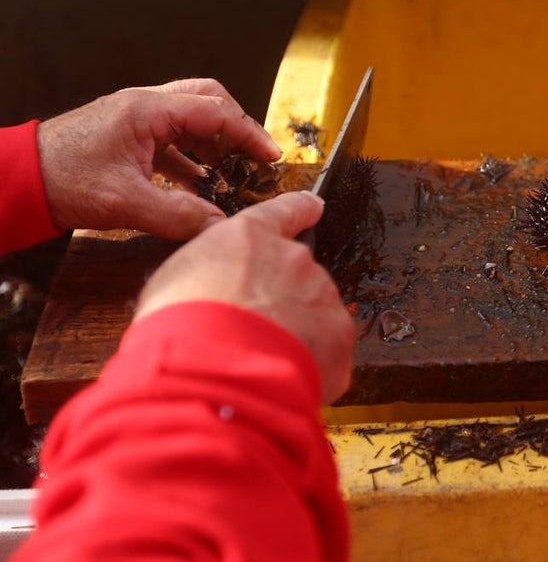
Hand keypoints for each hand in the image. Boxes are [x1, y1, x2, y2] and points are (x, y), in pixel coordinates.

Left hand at [37, 79, 282, 239]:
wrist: (18, 180)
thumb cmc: (63, 180)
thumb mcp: (125, 203)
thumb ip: (178, 215)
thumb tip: (220, 226)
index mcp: (148, 110)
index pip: (216, 113)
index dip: (249, 135)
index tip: (271, 157)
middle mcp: (144, 105)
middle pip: (208, 101)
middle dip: (236, 128)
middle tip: (255, 156)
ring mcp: (135, 118)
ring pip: (190, 117)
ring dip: (214, 142)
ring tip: (228, 173)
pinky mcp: (127, 136)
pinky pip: (172, 138)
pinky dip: (192, 157)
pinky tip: (198, 184)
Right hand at [135, 191, 353, 404]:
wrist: (209, 370)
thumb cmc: (178, 326)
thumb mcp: (176, 281)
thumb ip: (213, 272)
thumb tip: (220, 286)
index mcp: (251, 237)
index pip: (285, 211)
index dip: (300, 209)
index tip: (314, 206)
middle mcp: (293, 258)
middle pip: (296, 276)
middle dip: (280, 302)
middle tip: (250, 332)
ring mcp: (320, 294)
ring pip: (314, 313)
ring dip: (295, 333)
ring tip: (259, 360)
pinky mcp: (337, 334)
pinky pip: (328, 348)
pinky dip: (311, 363)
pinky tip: (280, 375)